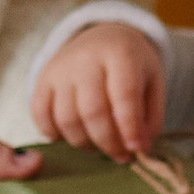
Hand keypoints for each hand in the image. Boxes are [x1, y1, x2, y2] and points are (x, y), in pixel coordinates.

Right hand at [30, 20, 164, 161]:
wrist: (101, 37)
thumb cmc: (131, 66)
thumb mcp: (153, 82)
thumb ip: (150, 117)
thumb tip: (140, 150)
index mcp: (120, 54)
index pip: (124, 95)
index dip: (130, 127)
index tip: (136, 150)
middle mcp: (86, 58)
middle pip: (93, 112)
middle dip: (108, 142)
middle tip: (121, 156)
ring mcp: (60, 69)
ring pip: (67, 119)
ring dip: (85, 143)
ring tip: (100, 147)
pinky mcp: (43, 80)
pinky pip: (40, 115)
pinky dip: (54, 134)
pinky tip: (74, 136)